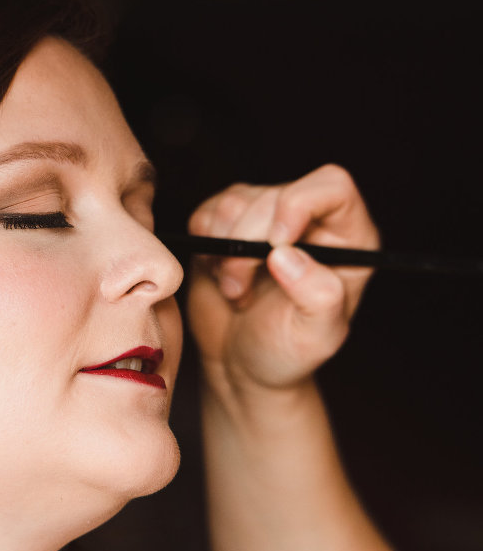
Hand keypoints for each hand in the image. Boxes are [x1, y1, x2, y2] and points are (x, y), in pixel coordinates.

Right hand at [185, 164, 379, 393]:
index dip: (299, 204)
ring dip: (223, 251)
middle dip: (247, 243)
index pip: (331, 187)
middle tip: (241, 289)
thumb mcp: (314, 338)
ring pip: (234, 203)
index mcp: (346, 238)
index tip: (274, 244)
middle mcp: (309, 219)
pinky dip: (203, 245)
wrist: (240, 363)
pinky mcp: (226, 224)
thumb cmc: (285, 352)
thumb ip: (317, 297)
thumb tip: (287, 255)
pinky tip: (218, 276)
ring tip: (235, 289)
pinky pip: (205, 214)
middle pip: (272, 195)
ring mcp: (264, 218)